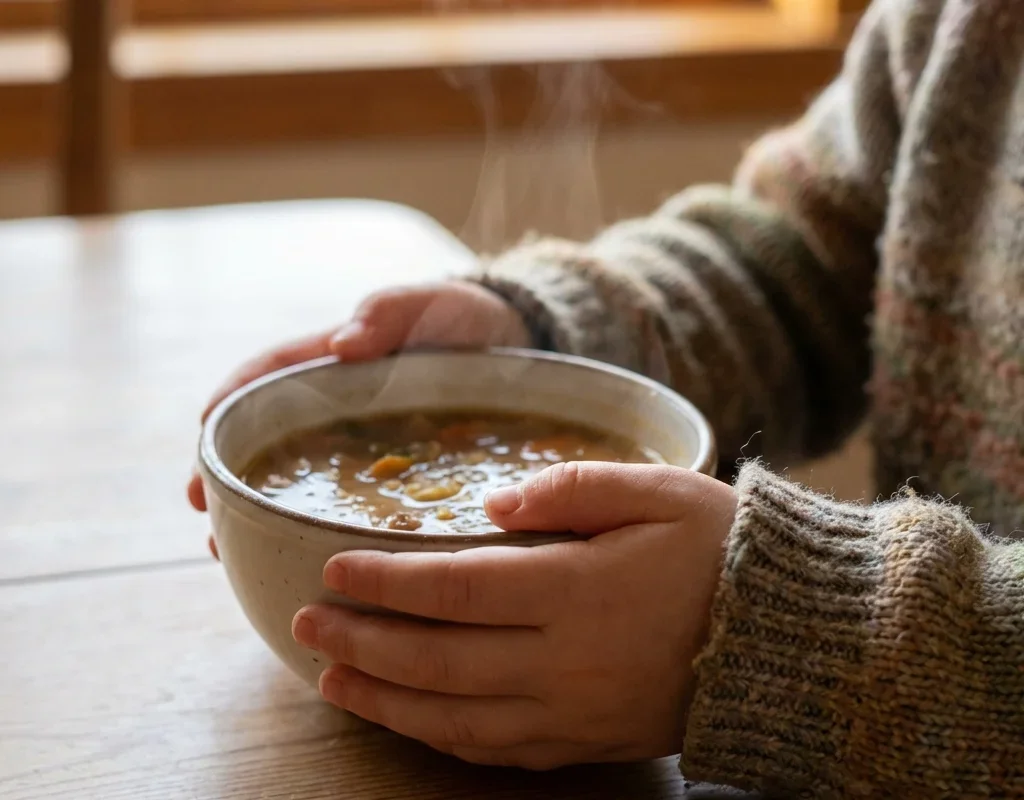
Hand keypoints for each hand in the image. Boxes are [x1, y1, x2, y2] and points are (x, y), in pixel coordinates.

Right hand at [188, 281, 529, 526]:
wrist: (517, 348)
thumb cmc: (464, 318)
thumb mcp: (430, 304)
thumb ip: (389, 314)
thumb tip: (341, 343)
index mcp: (334, 362)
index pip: (266, 378)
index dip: (228, 402)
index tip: (201, 431)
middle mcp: (335, 407)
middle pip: (265, 439)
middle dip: (227, 473)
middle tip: (204, 513)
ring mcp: (360, 445)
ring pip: (296, 479)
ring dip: (257, 510)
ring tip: (229, 548)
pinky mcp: (391, 476)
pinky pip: (345, 504)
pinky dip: (315, 527)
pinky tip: (305, 561)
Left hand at [292, 462, 736, 769]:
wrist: (787, 640)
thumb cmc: (721, 552)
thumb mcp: (659, 491)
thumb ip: (574, 487)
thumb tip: (495, 506)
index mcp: (580, 589)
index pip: (456, 587)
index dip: (387, 583)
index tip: (334, 570)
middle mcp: (566, 659)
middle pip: (439, 657)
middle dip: (363, 642)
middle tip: (304, 624)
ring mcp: (573, 711)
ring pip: (455, 717)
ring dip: (385, 699)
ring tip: (330, 678)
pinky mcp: (585, 741)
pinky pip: (497, 750)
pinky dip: (439, 737)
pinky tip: (407, 718)